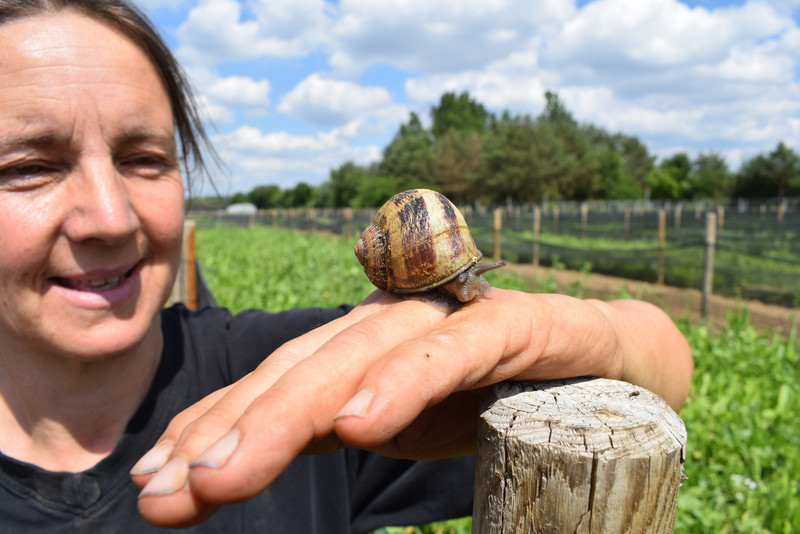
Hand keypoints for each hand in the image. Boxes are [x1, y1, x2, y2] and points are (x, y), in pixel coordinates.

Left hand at [131, 289, 691, 526]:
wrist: (600, 367)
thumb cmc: (487, 394)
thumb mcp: (391, 422)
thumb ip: (321, 430)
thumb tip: (226, 465)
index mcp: (360, 344)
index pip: (275, 381)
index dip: (211, 425)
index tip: (153, 480)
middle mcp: (392, 320)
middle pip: (300, 369)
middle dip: (229, 428)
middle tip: (167, 489)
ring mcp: (448, 316)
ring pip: (358, 355)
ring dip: (291, 411)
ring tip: (227, 472)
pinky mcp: (509, 322)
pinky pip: (450, 350)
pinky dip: (403, 380)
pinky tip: (360, 421)